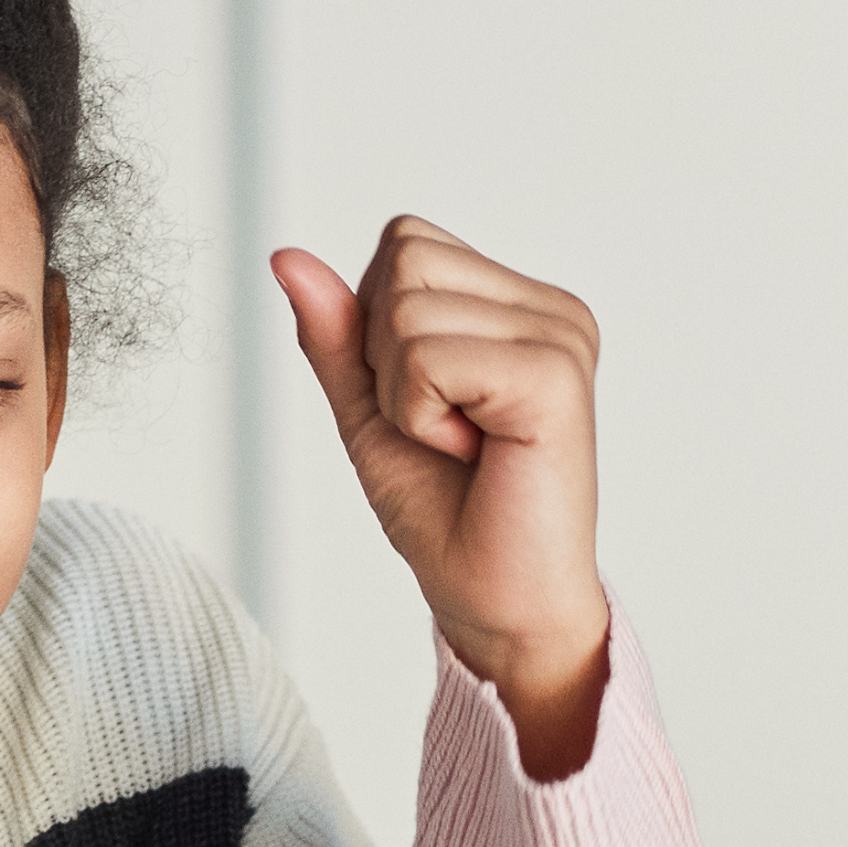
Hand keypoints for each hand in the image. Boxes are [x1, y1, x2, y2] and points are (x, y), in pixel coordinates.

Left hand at [274, 218, 613, 778]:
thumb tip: (287, 257)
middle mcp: (551, 310)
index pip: (405, 241)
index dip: (377, 329)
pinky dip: (421, 416)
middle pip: (403, 258)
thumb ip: (335, 332)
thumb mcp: (368, 408)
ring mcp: (560, 337)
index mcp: (520, 305)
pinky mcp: (555, 374)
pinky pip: (427, 357)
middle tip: (444, 428)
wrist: (496, 605)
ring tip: (461, 445)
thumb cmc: (447, 514)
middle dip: (386, 356)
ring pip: (406, 309)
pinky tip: (473, 453)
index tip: (429, 405)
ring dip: (404, 396)